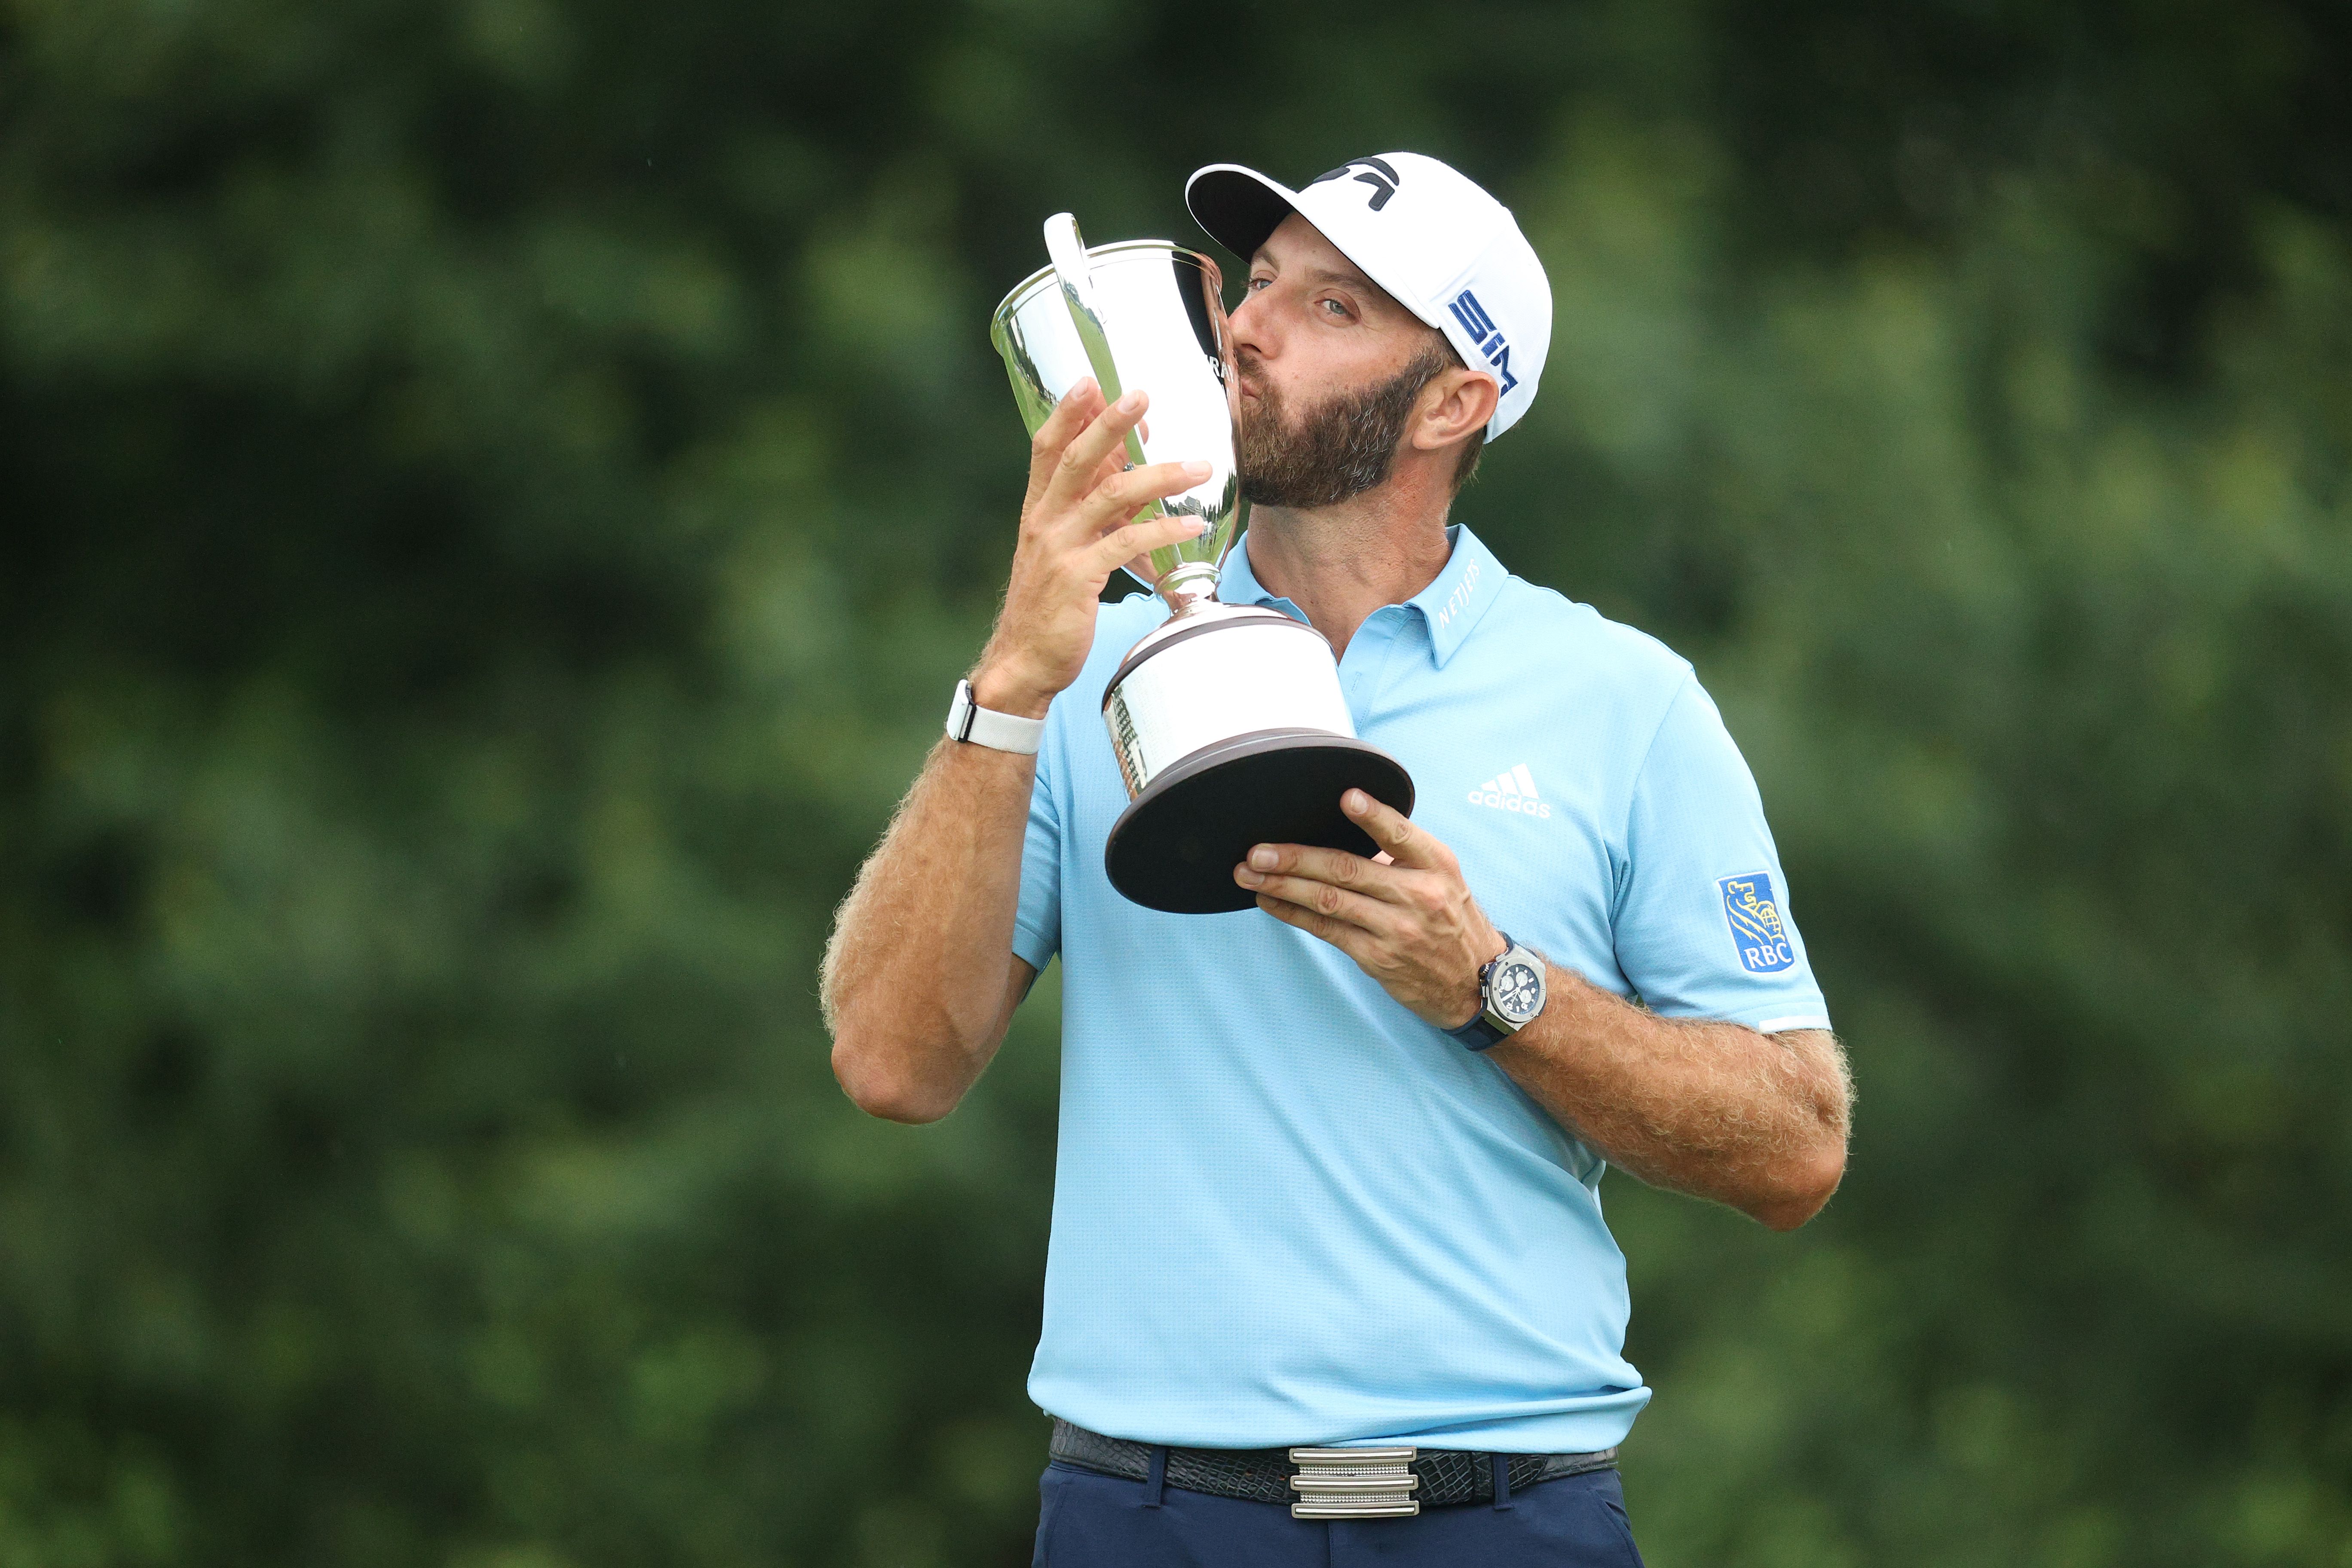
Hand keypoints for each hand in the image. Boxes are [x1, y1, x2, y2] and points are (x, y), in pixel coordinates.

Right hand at [969, 381, 1210, 716]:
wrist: (1025, 659)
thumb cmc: (1050, 602)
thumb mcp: (1065, 545)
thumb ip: (1091, 504)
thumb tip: (1126, 461)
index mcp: (1038, 510)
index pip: (1046, 449)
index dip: (1067, 413)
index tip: (1091, 380)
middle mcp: (1045, 522)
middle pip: (1077, 460)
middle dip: (1109, 424)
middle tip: (1141, 394)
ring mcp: (1060, 549)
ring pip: (1111, 497)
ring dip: (1159, 476)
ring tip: (1200, 467)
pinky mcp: (1079, 578)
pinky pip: (1126, 544)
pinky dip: (1163, 532)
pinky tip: (1192, 527)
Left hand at [1236, 789, 1505, 1028]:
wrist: (1477, 983)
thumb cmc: (1451, 919)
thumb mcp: (1443, 877)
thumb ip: (1401, 854)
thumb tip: (1341, 828)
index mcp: (1436, 864)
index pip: (1401, 835)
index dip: (1374, 816)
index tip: (1346, 798)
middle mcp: (1418, 894)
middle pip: (1347, 869)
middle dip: (1296, 858)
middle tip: (1257, 850)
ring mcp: (1396, 929)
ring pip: (1329, 901)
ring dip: (1283, 886)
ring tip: (1248, 872)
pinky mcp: (1378, 957)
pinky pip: (1327, 930)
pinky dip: (1292, 914)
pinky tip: (1268, 901)